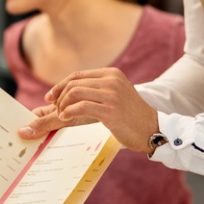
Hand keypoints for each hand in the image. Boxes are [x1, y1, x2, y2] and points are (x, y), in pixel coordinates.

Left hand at [22, 67, 158, 153]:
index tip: (50, 97)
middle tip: (55, 110)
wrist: (153, 129)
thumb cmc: (129, 116)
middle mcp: (111, 80)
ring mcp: (112, 94)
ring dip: (62, 105)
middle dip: (59, 97)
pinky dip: (68, 112)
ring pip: (75, 93)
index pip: (77, 75)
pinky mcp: (110, 110)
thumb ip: (94, 92)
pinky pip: (81, 107)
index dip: (60, 85)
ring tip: (61, 115)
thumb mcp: (114, 96)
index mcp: (111, 74)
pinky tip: (65, 118)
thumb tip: (65, 94)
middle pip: (73, 84)